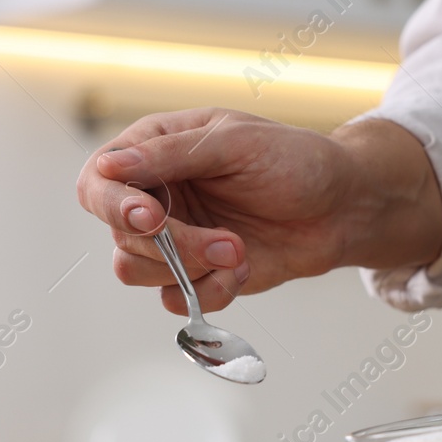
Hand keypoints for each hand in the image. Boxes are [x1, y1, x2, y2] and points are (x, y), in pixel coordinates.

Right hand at [76, 109, 441, 314]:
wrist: (343, 208)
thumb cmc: (295, 161)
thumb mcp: (235, 143)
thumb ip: (171, 155)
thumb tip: (110, 166)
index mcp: (154, 150)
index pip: (98, 181)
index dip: (114, 204)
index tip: (151, 218)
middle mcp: (156, 195)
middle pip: (120, 235)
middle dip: (173, 245)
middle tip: (226, 242)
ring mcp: (174, 238)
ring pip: (136, 271)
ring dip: (189, 269)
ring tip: (238, 252)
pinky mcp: (196, 274)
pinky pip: (173, 299)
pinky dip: (208, 291)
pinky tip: (243, 270)